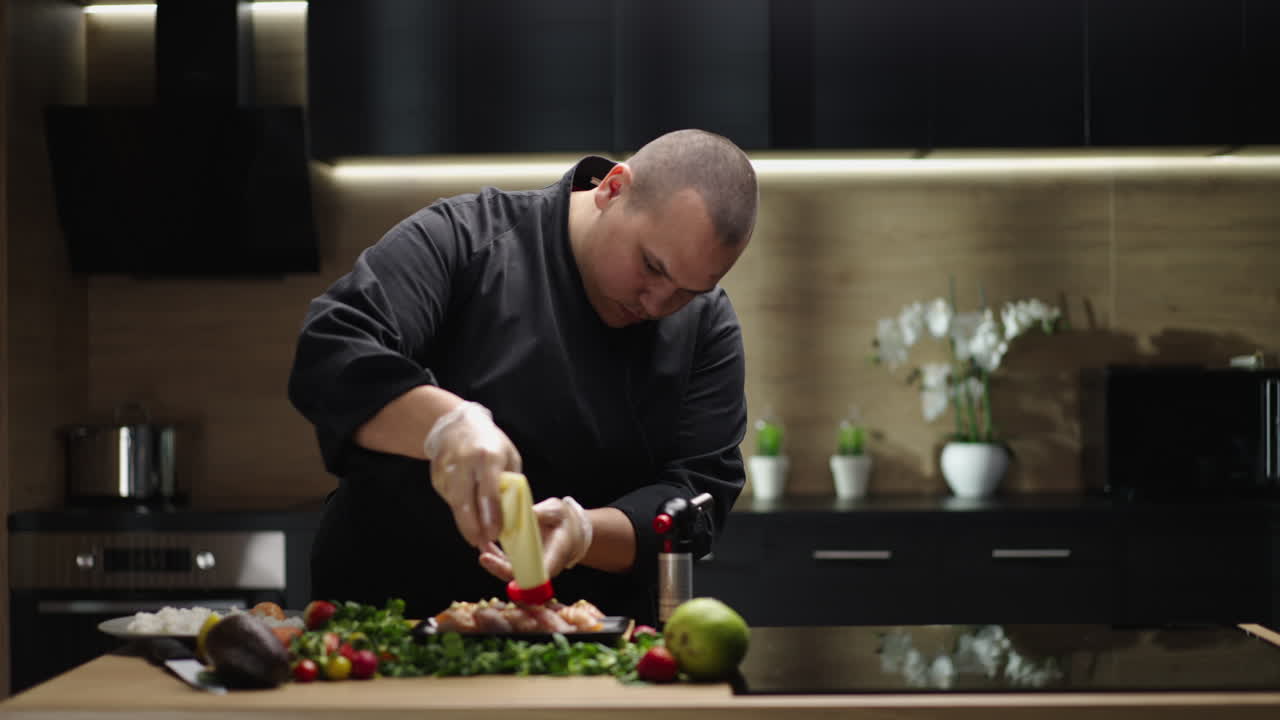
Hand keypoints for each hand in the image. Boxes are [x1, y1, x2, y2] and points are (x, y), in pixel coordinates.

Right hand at [423, 401, 520, 547]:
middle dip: (472, 526)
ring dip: (464, 523)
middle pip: (465, 501)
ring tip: (475, 537)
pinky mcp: (436, 475)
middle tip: (480, 543)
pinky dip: (457, 510)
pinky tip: (466, 514)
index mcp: (488, 456)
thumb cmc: (490, 442)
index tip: (494, 533)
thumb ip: (510, 482)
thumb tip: (512, 512)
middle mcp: (465, 462)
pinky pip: (448, 498)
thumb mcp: (509, 456)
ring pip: (454, 503)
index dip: (491, 515)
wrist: (456, 426)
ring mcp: (447, 468)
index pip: (489, 491)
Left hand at [478, 496, 593, 581]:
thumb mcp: (556, 511)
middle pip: (521, 577)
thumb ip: (542, 512)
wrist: (570, 529)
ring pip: (511, 572)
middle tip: (485, 557)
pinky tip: (485, 544)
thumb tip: (525, 512)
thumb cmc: (564, 520)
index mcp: (556, 555)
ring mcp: (532, 566)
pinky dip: (495, 556)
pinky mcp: (522, 562)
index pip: (541, 572)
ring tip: (482, 545)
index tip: (510, 572)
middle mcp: (543, 566)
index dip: (525, 575)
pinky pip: (507, 564)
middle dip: (500, 569)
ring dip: (494, 562)